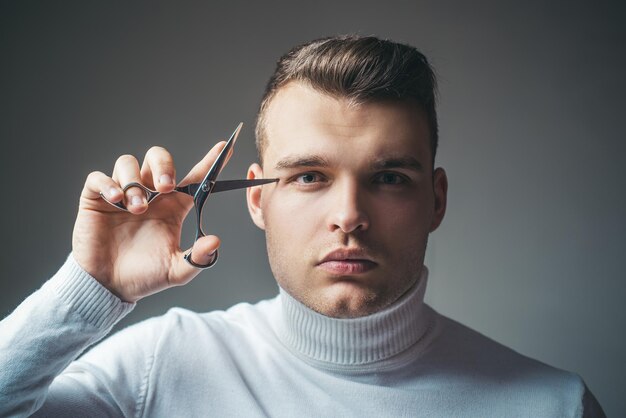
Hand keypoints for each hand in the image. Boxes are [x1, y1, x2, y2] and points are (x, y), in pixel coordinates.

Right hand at [72, 143, 227, 301]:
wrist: (109, 287)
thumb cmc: (144, 276)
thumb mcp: (176, 271)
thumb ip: (197, 258)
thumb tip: (216, 241)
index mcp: (172, 206)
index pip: (194, 178)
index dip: (209, 162)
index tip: (224, 148)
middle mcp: (149, 194)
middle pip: (157, 158)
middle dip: (163, 166)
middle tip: (166, 187)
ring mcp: (122, 194)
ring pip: (128, 163)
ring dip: (135, 182)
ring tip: (138, 208)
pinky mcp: (96, 199)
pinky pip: (98, 178)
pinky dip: (108, 184)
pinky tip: (116, 200)